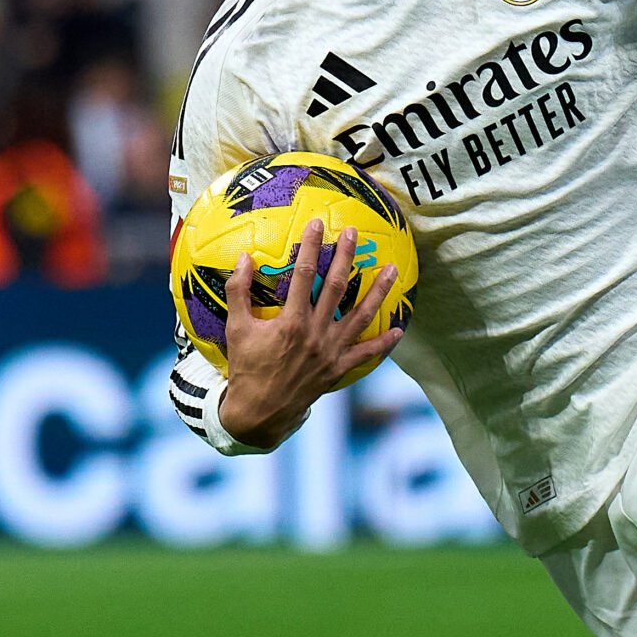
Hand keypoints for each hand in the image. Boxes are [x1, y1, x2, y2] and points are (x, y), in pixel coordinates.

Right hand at [218, 220, 403, 449]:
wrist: (259, 412)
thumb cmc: (246, 367)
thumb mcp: (236, 328)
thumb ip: (239, 292)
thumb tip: (244, 258)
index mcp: (291, 321)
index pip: (303, 275)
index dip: (311, 247)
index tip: (318, 224)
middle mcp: (316, 333)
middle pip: (336, 287)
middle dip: (345, 257)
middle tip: (354, 233)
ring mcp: (331, 351)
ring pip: (360, 316)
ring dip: (378, 292)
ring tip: (393, 270)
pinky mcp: (338, 368)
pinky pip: (365, 354)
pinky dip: (384, 343)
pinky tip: (400, 330)